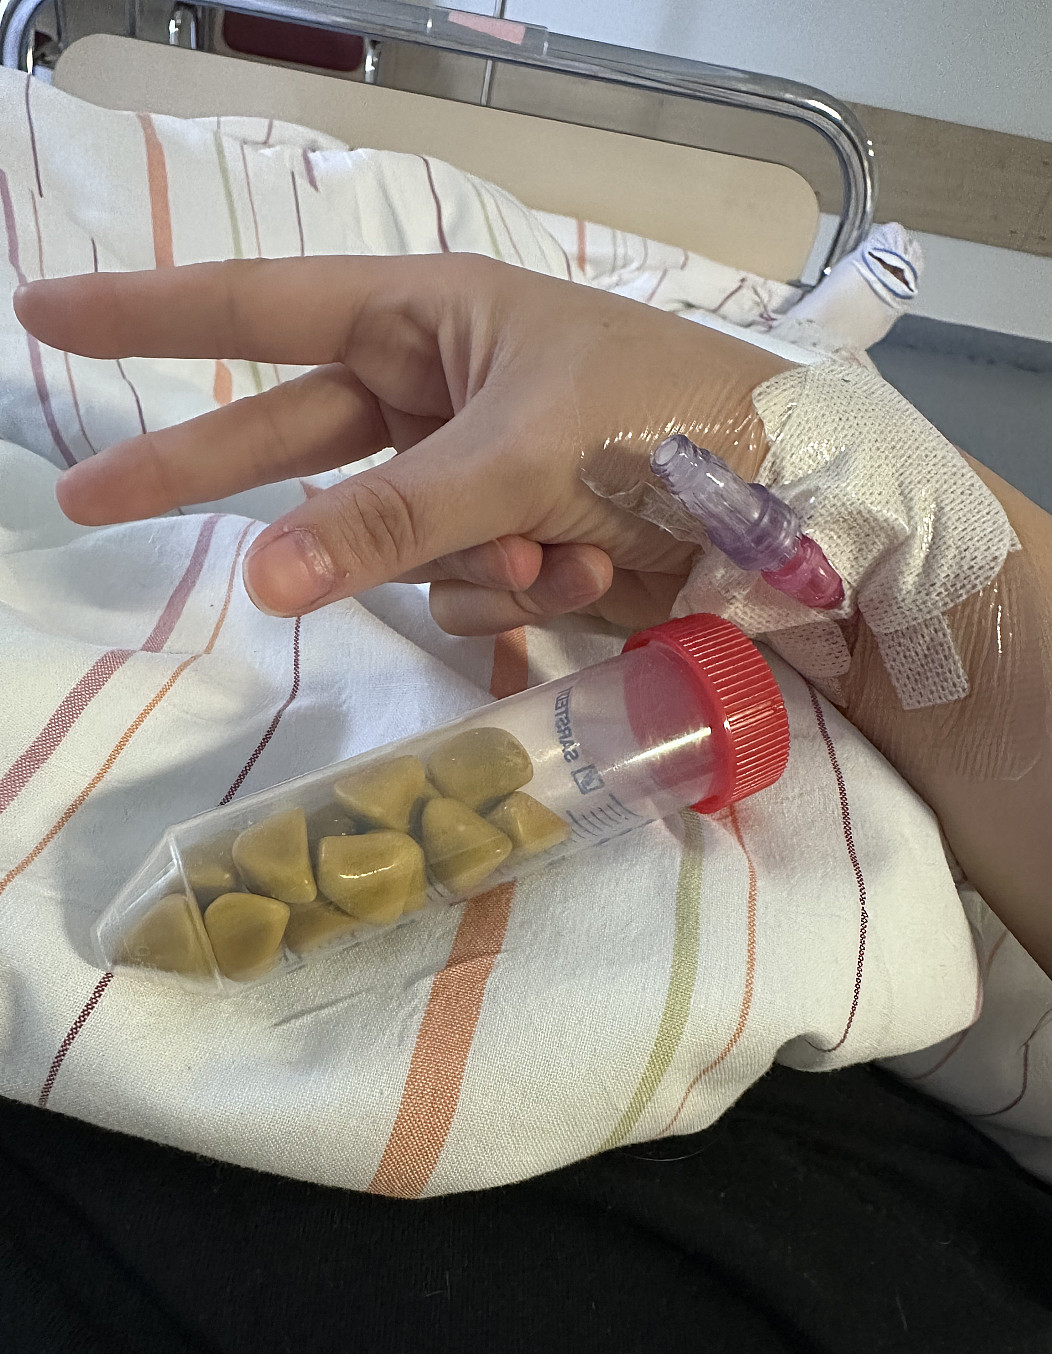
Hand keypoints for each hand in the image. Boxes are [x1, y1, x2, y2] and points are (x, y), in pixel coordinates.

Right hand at [14, 254, 788, 632]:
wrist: (804, 508)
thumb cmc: (669, 419)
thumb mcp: (519, 453)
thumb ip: (389, 517)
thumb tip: (258, 577)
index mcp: (434, 316)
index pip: (261, 310)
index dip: (152, 318)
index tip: (47, 314)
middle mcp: (443, 386)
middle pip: (293, 441)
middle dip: (210, 477)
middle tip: (88, 500)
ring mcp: (476, 472)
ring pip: (394, 544)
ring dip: (467, 565)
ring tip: (555, 548)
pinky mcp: (517, 540)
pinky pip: (461, 588)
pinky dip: (518, 595)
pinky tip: (590, 570)